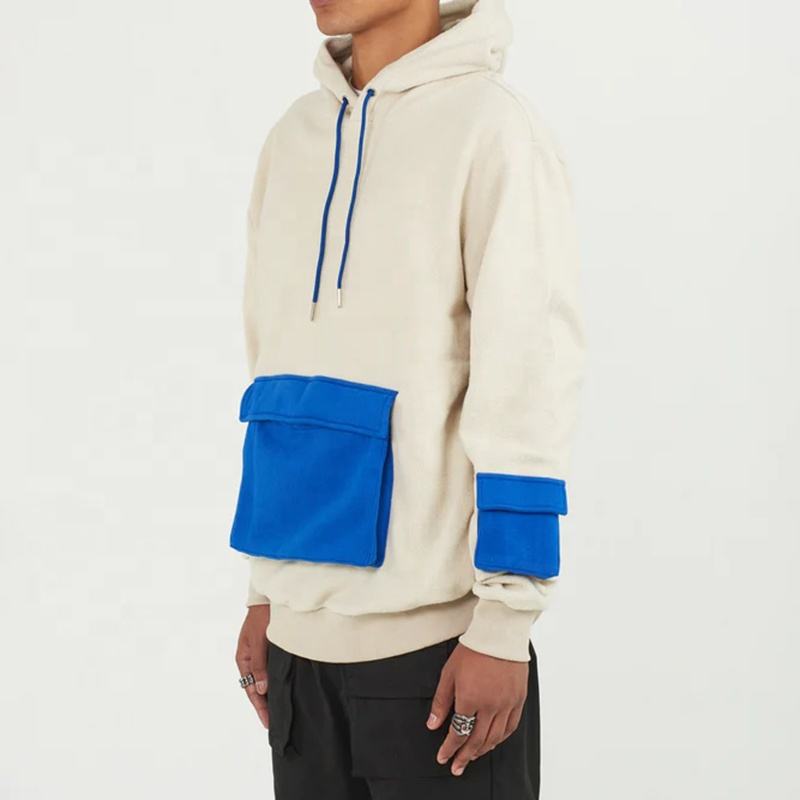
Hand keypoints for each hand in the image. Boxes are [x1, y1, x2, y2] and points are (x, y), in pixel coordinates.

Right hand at [235, 604, 270, 727]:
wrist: (270, 597)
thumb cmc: (261, 616)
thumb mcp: (258, 640)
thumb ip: (259, 665)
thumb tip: (260, 690)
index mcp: (243, 659)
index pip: (251, 690)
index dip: (260, 707)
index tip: (268, 722)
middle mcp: (251, 660)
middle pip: (257, 688)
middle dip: (265, 705)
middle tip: (277, 722)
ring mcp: (261, 655)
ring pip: (265, 681)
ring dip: (272, 694)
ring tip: (282, 711)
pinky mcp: (271, 650)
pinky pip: (273, 671)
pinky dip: (277, 681)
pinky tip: (286, 688)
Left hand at [427, 643, 527, 775]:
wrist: (499, 635)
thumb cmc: (473, 650)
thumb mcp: (449, 673)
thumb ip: (441, 702)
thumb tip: (433, 724)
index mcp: (470, 699)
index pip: (459, 733)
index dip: (449, 748)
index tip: (443, 757)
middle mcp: (490, 706)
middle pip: (477, 740)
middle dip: (464, 756)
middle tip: (457, 766)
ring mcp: (506, 704)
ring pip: (495, 737)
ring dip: (482, 750)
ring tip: (472, 756)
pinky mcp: (518, 699)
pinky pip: (511, 727)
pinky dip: (501, 738)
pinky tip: (494, 741)